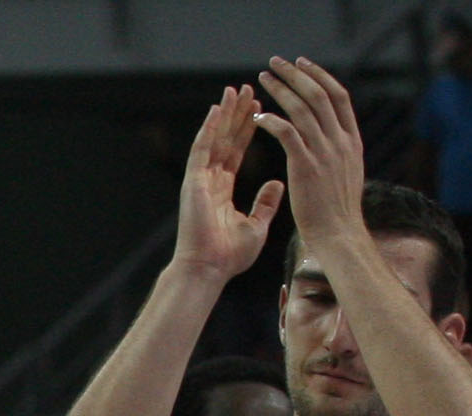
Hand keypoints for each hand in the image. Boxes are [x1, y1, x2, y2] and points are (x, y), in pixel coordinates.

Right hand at [173, 84, 284, 281]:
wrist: (208, 270)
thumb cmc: (229, 256)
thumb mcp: (257, 225)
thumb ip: (266, 202)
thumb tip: (278, 183)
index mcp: (222, 189)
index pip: (237, 151)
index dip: (249, 129)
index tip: (260, 108)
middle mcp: (210, 180)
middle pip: (226, 139)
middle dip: (237, 114)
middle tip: (249, 89)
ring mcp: (199, 180)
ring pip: (214, 139)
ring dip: (224, 114)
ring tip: (235, 90)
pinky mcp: (193, 182)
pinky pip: (201, 149)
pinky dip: (209, 128)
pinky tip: (217, 109)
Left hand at [254, 58, 364, 263]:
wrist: (338, 235)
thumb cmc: (336, 211)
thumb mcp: (346, 174)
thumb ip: (340, 152)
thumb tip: (333, 139)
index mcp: (352, 140)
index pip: (339, 96)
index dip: (320, 76)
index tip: (303, 64)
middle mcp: (342, 140)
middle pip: (320, 94)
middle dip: (297, 75)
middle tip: (277, 63)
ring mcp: (326, 152)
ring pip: (303, 108)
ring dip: (281, 91)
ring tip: (262, 80)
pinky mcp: (307, 166)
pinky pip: (288, 133)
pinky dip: (273, 121)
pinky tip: (258, 117)